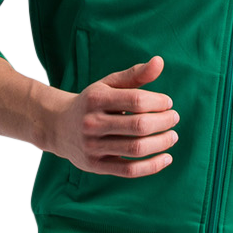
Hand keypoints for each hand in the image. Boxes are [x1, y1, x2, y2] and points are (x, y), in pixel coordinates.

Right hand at [51, 56, 179, 176]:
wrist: (58, 126)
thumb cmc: (91, 103)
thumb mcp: (108, 85)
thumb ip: (134, 74)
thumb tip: (160, 61)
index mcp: (96, 99)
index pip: (136, 100)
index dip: (158, 102)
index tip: (168, 103)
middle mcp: (92, 123)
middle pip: (139, 125)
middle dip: (163, 122)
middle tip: (174, 118)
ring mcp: (92, 146)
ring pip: (136, 148)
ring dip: (161, 143)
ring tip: (172, 137)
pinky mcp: (95, 166)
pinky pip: (129, 170)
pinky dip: (152, 166)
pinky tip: (166, 158)